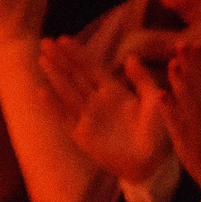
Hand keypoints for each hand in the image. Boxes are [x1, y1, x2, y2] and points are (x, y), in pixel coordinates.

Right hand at [41, 35, 171, 183]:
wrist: (154, 162)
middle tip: (44, 41)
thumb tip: (130, 56)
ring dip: (55, 75)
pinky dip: (53, 106)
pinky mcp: (82, 135)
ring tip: (42, 59)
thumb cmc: (159, 133)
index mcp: (115, 92)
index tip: (63, 38)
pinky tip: (41, 92)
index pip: (91, 68)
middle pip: (75, 76)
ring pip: (67, 91)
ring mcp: (89, 118)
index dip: (77, 54)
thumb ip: (141, 79)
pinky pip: (64, 118)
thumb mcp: (154, 99)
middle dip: (60, 59)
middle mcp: (98, 102)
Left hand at [160, 44, 200, 186]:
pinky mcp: (184, 140)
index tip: (199, 43)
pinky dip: (168, 108)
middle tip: (181, 44)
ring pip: (186, 99)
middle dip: (190, 63)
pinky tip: (161, 93)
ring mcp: (197, 127)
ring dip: (178, 81)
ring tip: (172, 63)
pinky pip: (175, 122)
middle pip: (199, 84)